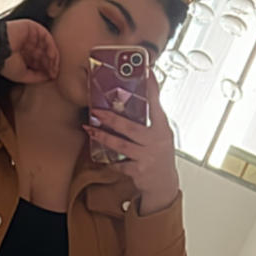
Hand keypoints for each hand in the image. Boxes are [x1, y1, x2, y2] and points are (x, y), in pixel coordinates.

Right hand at [0, 19, 59, 84]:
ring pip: (46, 45)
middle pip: (44, 53)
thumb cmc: (5, 63)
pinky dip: (50, 45)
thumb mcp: (22, 75)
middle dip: (51, 63)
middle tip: (54, 72)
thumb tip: (49, 77)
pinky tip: (52, 56)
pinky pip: (45, 36)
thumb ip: (36, 76)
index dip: (47, 69)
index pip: (39, 61)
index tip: (52, 76)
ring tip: (54, 65)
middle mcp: (27, 45)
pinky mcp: (31, 27)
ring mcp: (30, 35)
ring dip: (52, 55)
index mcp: (23, 55)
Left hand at [83, 70, 178, 209]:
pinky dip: (110, 161)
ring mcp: (147, 157)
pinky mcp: (138, 171)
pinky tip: (102, 156)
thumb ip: (151, 121)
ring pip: (120, 146)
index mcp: (163, 129)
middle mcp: (156, 142)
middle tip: (96, 111)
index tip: (147, 72)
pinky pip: (119, 164)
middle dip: (111, 119)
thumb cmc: (160, 155)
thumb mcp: (161, 136)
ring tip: (91, 130)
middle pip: (130, 128)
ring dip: (104, 137)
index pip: (157, 105)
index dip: (152, 89)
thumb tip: (138, 100)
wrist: (164, 183)